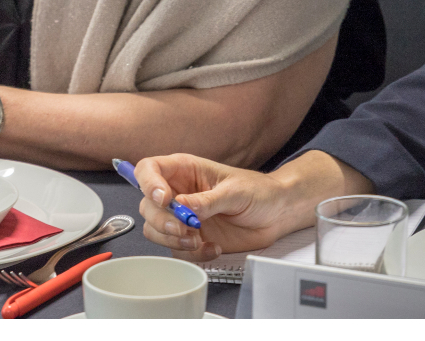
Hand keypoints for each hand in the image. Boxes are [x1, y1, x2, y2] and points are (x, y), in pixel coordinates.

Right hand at [131, 153, 308, 261]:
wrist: (276, 214)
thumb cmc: (258, 192)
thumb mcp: (235, 191)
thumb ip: (207, 200)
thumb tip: (182, 206)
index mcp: (183, 171)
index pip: (149, 170)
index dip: (148, 183)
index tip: (164, 199)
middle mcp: (177, 193)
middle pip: (147, 205)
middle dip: (161, 220)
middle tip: (184, 228)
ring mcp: (181, 218)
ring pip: (154, 230)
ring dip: (172, 239)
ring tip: (198, 240)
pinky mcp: (190, 238)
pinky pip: (176, 249)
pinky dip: (192, 254)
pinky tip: (213, 247)